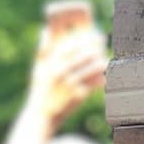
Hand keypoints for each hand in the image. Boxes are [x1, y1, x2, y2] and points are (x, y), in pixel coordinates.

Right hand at [30, 4, 106, 128]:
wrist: (42, 115)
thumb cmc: (41, 88)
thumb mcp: (38, 67)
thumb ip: (43, 47)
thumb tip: (47, 28)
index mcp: (50, 61)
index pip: (72, 43)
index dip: (86, 38)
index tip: (97, 34)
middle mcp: (59, 70)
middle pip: (84, 53)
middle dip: (97, 47)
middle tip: (103, 44)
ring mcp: (69, 83)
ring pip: (92, 66)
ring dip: (101, 61)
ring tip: (105, 60)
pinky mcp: (77, 96)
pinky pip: (95, 83)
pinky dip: (101, 78)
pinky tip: (105, 76)